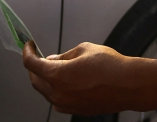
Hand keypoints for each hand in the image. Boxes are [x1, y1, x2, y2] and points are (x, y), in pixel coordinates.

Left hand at [23, 41, 144, 114]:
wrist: (128, 85)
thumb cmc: (109, 65)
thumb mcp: (83, 50)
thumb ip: (63, 56)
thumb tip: (52, 60)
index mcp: (57, 75)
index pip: (31, 64)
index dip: (27, 52)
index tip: (29, 46)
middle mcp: (58, 93)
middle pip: (35, 80)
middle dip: (34, 67)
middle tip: (39, 56)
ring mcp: (66, 104)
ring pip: (45, 92)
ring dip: (45, 79)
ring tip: (54, 67)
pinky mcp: (75, 110)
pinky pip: (57, 100)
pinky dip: (55, 90)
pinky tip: (64, 81)